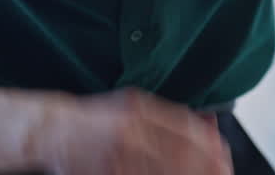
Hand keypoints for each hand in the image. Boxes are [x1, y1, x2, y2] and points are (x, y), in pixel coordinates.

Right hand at [31, 88, 232, 174]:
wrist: (51, 129)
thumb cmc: (92, 120)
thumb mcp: (130, 106)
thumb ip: (166, 116)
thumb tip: (206, 124)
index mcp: (140, 110)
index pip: (186, 129)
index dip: (210, 146)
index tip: (222, 157)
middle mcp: (133, 129)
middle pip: (182, 154)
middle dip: (208, 168)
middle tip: (223, 174)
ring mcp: (121, 153)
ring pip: (167, 170)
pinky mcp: (110, 172)